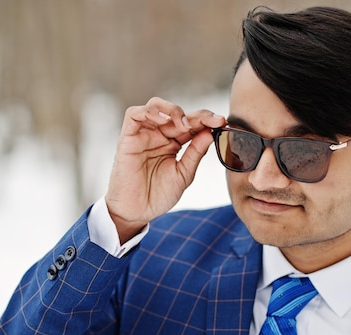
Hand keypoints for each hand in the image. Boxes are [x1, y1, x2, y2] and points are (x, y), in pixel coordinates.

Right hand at [105, 97, 224, 242]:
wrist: (137, 212)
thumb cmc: (158, 195)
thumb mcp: (184, 174)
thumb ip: (195, 153)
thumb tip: (210, 132)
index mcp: (174, 143)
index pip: (192, 124)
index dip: (207, 120)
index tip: (222, 122)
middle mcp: (159, 135)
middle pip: (178, 113)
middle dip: (198, 115)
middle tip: (213, 121)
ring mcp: (143, 135)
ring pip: (156, 106)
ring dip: (173, 110)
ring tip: (185, 125)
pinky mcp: (128, 137)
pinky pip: (134, 114)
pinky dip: (149, 112)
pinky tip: (163, 121)